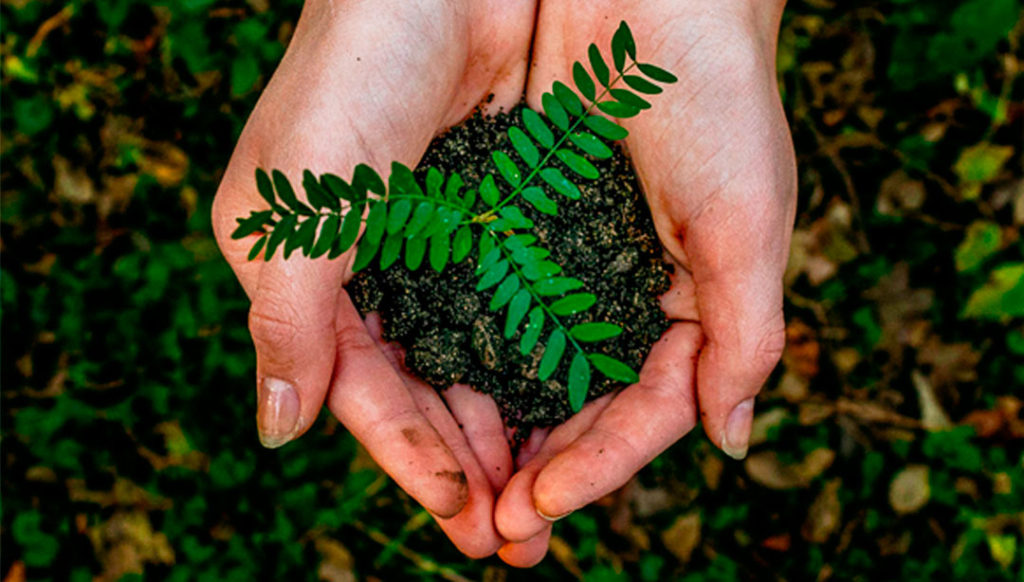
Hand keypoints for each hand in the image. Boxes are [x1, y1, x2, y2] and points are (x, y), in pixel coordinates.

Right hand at [211, 0, 535, 556]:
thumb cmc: (350, 73)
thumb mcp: (293, 203)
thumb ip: (288, 319)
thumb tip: (279, 432)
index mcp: (318, 277)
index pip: (365, 393)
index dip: (410, 460)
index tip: (461, 519)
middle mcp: (386, 271)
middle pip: (428, 394)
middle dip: (468, 468)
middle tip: (516, 541)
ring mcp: (450, 249)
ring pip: (481, 365)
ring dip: (511, 435)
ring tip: (549, 501)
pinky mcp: (509, 218)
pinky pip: (529, 312)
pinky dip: (546, 367)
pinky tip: (575, 413)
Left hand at [493, 0, 795, 565]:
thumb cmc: (717, 95)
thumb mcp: (746, 220)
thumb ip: (744, 335)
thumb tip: (730, 442)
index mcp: (691, 300)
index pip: (647, 407)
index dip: (600, 464)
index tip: (542, 507)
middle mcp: (627, 289)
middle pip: (582, 402)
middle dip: (541, 466)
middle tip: (494, 529)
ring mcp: (570, 258)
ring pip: (530, 365)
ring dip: (497, 428)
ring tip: (460, 487)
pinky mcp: (519, 220)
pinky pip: (488, 301)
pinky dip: (465, 352)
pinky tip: (433, 394)